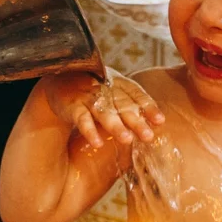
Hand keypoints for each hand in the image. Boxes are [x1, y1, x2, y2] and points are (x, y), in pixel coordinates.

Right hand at [40, 71, 164, 149]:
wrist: (61, 78)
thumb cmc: (95, 88)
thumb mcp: (114, 90)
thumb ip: (131, 103)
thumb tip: (156, 123)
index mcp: (118, 83)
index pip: (136, 93)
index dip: (148, 106)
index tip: (160, 121)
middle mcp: (105, 88)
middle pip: (123, 105)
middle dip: (136, 121)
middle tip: (148, 137)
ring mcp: (88, 96)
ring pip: (104, 112)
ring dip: (116, 126)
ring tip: (127, 140)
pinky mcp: (73, 105)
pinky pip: (82, 119)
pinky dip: (89, 131)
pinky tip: (97, 143)